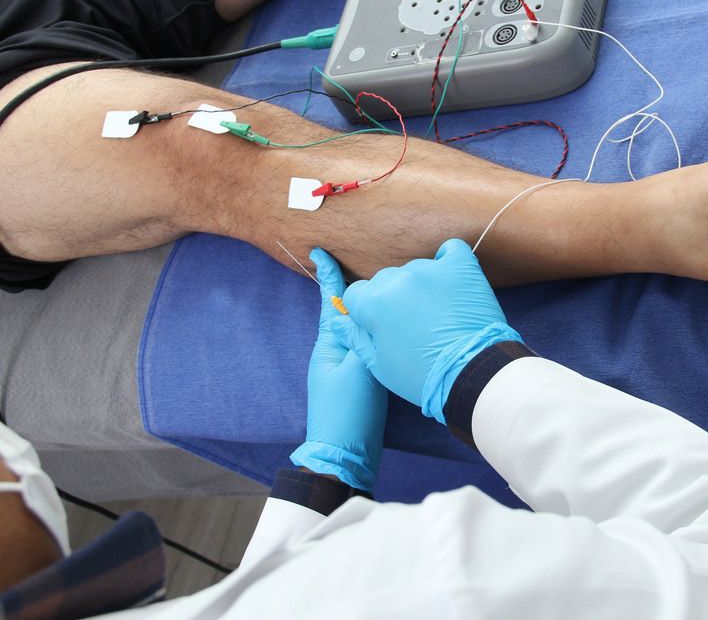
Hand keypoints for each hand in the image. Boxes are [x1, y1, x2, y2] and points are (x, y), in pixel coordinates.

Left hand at [289, 249, 386, 490]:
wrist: (344, 456)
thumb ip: (364, 338)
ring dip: (365, 309)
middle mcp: (335, 352)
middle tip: (359, 260)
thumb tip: (367, 312)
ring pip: (358, 328)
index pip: (330, 301)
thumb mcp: (358, 370)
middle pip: (345, 311)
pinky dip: (376, 332)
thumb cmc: (348, 412)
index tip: (318, 250)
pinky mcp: (359, 383)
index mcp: (330, 344)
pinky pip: (368, 347)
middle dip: (351, 287)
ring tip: (381, 289)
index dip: (327, 276)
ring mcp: (346, 368)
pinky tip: (389, 328)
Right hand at [334, 239, 521, 423]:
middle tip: (412, 324)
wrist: (472, 373)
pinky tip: (450, 279)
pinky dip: (448, 261)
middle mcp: (398, 280)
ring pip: (413, 270)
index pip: (356, 294)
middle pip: (384, 281)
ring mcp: (431, 270)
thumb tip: (339, 321)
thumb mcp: (379, 364)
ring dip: (418, 286)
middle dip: (391, 299)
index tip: (382, 326)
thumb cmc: (423, 375)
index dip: (366, 312)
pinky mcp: (461, 267)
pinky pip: (450, 251)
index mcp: (373, 303)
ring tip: (436, 313)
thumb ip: (356, 337)